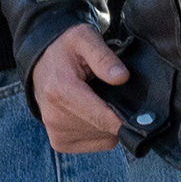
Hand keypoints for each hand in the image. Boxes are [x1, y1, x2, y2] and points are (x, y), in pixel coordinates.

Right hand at [31, 21, 132, 154]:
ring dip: (108, 123)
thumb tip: (121, 77)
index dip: (125, 117)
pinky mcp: (60, 142)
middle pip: (105, 129)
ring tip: (98, 100)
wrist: (40, 64)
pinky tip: (92, 113)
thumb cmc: (65, 50)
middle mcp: (55, 116)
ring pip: (103, 138)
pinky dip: (100, 130)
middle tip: (111, 93)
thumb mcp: (84, 38)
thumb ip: (103, 57)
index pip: (101, 117)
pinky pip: (95, 143)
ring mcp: (56, 133)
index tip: (140, 113)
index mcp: (61, 91)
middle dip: (116, 114)